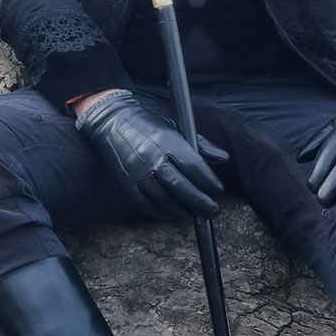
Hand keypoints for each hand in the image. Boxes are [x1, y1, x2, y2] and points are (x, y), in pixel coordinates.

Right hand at [74, 89, 224, 220]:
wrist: (111, 122)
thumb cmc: (148, 124)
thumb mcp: (176, 127)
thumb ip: (200, 145)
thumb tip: (224, 159)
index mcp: (168, 141)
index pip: (194, 167)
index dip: (209, 182)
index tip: (218, 191)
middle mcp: (152, 158)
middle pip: (181, 187)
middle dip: (200, 202)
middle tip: (212, 211)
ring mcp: (137, 172)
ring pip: (165, 199)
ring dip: (183, 210)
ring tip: (195, 213)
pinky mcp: (126, 183)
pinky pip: (146, 204)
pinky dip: (161, 212)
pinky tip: (173, 213)